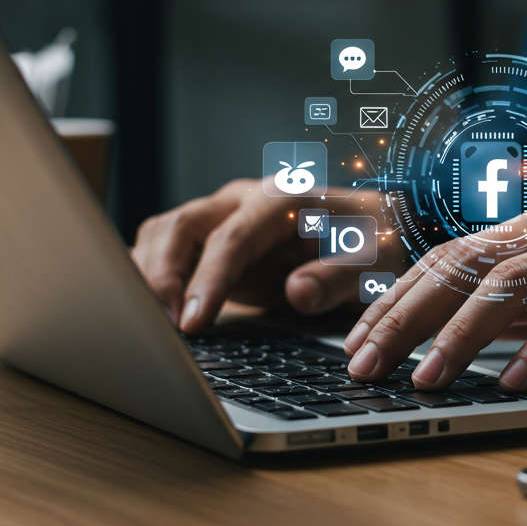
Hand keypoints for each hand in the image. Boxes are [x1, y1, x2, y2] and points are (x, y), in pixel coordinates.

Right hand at [129, 179, 401, 331]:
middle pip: (182, 226)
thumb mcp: (375, 260)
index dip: (209, 279)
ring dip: (148, 275)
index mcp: (283, 199)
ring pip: (164, 233)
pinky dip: (152, 277)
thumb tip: (298, 292)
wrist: (376, 229)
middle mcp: (245, 200)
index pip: (233, 237)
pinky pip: (168, 250)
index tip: (194, 320)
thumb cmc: (377, 241)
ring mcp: (224, 217)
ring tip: (150, 324)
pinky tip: (152, 312)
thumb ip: (339, 275)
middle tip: (160, 326)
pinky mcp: (212, 241)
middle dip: (162, 275)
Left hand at [342, 196, 526, 390]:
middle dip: (404, 317)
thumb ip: (525, 298)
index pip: (451, 255)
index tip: (356, 339)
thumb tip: (456, 331)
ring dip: (459, 338)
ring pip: (512, 287)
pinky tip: (511, 383)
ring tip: (423, 380)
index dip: (398, 297)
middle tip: (363, 363)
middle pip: (465, 266)